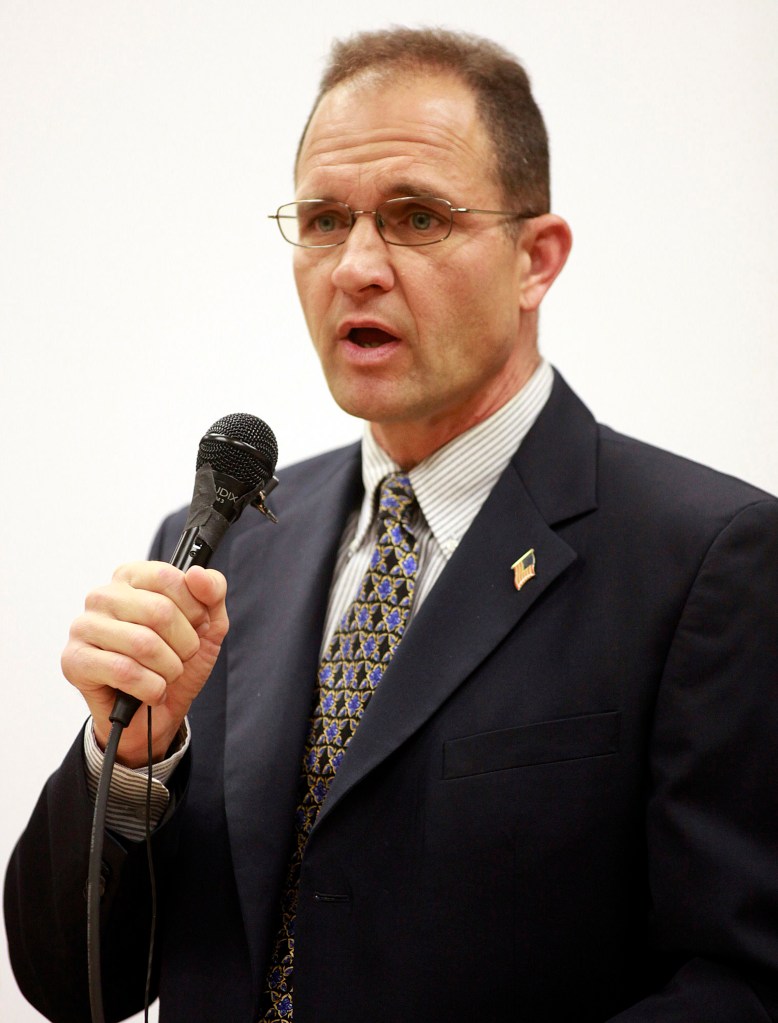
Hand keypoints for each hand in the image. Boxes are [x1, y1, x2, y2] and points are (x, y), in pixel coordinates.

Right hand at [62, 562, 228, 766]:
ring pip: (143, 643)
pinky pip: (124, 671)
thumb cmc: (176, 659)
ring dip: (169, 669)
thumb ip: (212, 591)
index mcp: (132, 576)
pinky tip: (152, 691)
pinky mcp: (74, 660)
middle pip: (159, 611)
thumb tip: (197, 573)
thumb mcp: (208, 623)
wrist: (157, 714)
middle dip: (184, 643)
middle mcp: (103, 595)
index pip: (168, 577)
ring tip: (167, 676)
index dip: (194, 608)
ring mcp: (84, 627)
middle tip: (182, 657)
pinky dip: (151, 687)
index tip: (196, 625)